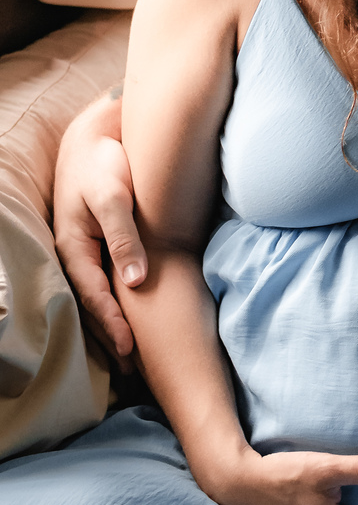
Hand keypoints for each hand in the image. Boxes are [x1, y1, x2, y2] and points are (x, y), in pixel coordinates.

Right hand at [53, 94, 146, 371]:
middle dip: (111, 335)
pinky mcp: (105, 243)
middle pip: (94, 303)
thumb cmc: (103, 164)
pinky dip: (122, 302)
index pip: (93, 295)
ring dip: (115, 323)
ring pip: (101, 295)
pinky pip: (111, 280)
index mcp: (74, 246)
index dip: (111, 323)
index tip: (130, 348)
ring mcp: (90, 250)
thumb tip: (136, 281)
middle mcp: (79, 253)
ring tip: (133, 355)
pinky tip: (138, 316)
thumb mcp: (112, 197)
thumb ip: (124, 237)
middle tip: (133, 368)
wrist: (98, 136)